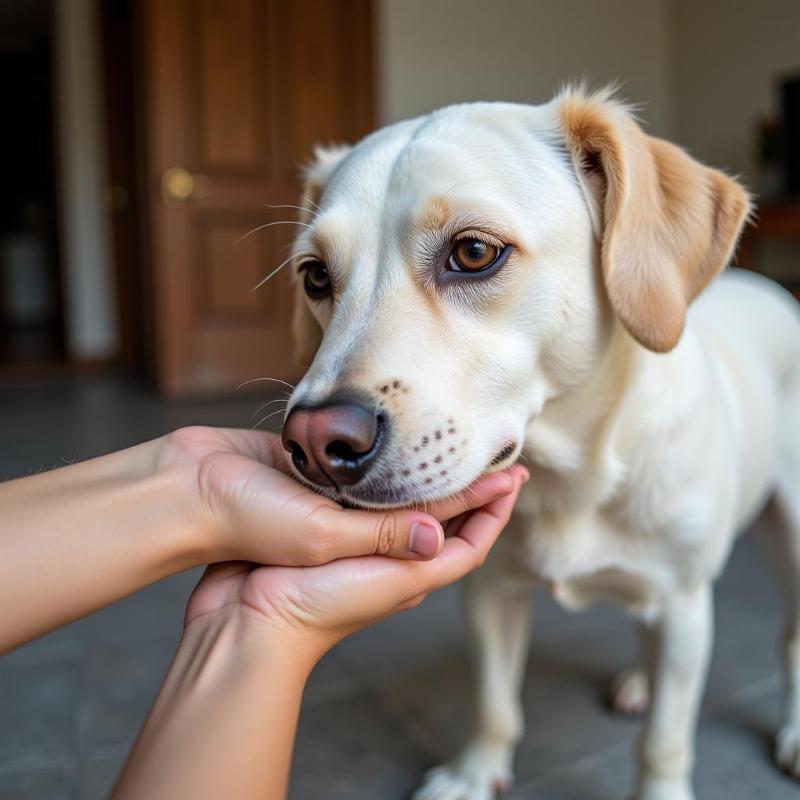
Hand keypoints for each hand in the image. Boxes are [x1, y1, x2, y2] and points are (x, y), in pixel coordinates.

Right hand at [184, 464, 526, 658]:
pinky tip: (380, 458)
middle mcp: (389, 560)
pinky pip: (369, 504)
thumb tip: (443, 529)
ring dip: (430, 483)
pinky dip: (386, 481)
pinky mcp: (327, 535)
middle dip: (469, 492)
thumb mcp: (360, 568)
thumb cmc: (305, 606)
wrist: (240, 627)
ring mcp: (358, 548)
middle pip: (444, 523)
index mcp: (408, 572)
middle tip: (486, 455)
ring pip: (407, 510)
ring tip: (441, 447)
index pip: (470, 541)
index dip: (494, 509)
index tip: (514, 476)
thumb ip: (398, 541)